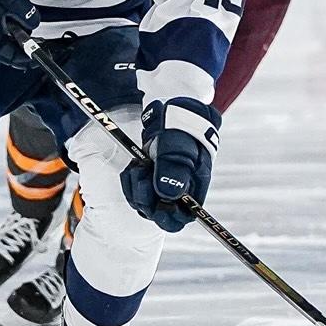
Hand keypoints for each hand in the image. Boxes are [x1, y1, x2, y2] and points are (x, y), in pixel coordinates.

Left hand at [121, 98, 218, 232]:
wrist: (171, 108)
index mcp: (194, 185)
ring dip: (135, 189)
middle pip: (160, 214)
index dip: (167, 216)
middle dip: (145, 199)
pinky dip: (131, 181)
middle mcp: (179, 189)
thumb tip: (167, 196)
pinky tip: (133, 167)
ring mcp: (164, 184)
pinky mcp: (150, 178)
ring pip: (145, 203)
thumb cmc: (181, 126)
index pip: (182, 217)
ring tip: (137, 166)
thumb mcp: (177, 145)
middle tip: (140, 174)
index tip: (155, 202)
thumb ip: (173, 170)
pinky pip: (136, 191)